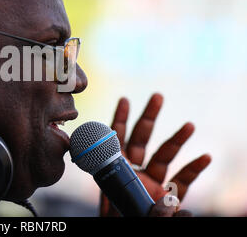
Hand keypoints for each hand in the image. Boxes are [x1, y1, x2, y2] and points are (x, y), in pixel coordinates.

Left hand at [100, 93, 211, 216]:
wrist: (128, 236)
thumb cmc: (119, 223)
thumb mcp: (120, 216)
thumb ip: (148, 212)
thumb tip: (177, 207)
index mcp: (113, 174)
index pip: (114, 142)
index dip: (118, 121)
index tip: (124, 100)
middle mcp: (132, 174)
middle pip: (141, 140)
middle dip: (148, 118)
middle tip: (157, 95)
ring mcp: (151, 184)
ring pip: (164, 156)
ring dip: (176, 140)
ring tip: (189, 124)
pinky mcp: (167, 197)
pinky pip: (182, 180)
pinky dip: (193, 168)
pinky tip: (204, 156)